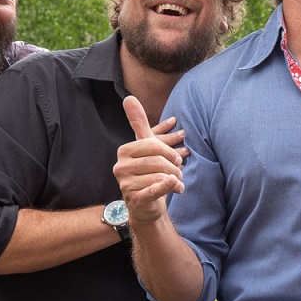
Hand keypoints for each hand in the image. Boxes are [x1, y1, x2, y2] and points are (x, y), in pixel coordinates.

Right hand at [113, 96, 188, 224]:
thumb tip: (129, 97)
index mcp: (124, 151)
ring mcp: (125, 184)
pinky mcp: (134, 198)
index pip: (152, 145)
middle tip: (179, 172)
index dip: (169, 151)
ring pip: (159, 175)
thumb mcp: (144, 146)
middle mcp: (120, 167)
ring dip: (174, 178)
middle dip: (174, 166)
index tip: (177, 158)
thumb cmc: (147, 172)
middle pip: (157, 161)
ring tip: (177, 182)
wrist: (145, 203)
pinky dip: (168, 186)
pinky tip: (176, 186)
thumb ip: (138, 122)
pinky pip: (155, 189)